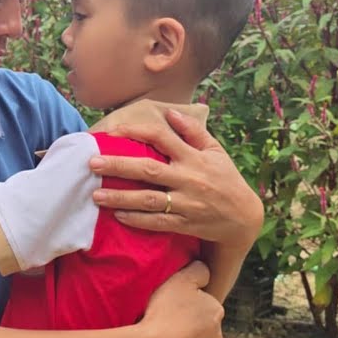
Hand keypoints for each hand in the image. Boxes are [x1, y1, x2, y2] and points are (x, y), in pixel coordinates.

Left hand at [90, 109, 263, 247]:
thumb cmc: (225, 179)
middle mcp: (188, 178)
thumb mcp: (215, 151)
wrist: (243, 217)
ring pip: (148, 199)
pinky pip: (156, 222)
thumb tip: (171, 113)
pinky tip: (117, 216)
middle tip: (93, 163)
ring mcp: (185, 203)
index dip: (137, 132)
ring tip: (96, 195)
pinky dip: (136, 220)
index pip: (162, 138)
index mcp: (194, 157)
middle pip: (148, 170)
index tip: (114, 131)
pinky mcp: (184, 223)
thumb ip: (193, 131)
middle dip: (118, 165)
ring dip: (121, 197)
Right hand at [135, 261, 223, 337]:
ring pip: (193, 336)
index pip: (201, 298)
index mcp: (217, 309)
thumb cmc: (166, 311)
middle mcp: (218, 332)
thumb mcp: (181, 279)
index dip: (184, 297)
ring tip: (161, 329)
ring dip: (181, 332)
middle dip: (186, 316)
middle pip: (198, 318)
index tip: (170, 300)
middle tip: (164, 314)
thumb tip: (204, 271)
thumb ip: (198, 270)